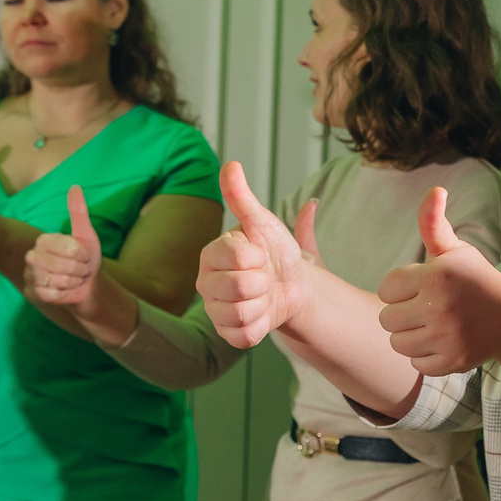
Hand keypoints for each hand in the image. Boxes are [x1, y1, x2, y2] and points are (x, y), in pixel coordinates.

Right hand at [26, 186, 103, 304]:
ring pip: (57, 280)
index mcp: (43, 240)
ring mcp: (30, 275)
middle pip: (61, 265)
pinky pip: (52, 294)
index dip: (81, 254)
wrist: (88, 286)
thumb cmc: (86, 259)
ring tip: (73, 279)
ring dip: (73, 282)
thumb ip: (78, 211)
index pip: (68, 247)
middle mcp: (32, 256)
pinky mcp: (32, 293)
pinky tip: (65, 291)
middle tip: (79, 270)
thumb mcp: (85, 234)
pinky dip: (65, 294)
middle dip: (78, 269)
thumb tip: (75, 187)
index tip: (83, 255)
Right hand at [197, 160, 321, 348]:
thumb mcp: (263, 222)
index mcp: (211, 254)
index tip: (260, 254)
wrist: (295, 286)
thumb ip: (243, 197)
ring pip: (242, 312)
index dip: (258, 256)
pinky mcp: (227, 334)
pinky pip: (245, 335)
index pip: (237, 257)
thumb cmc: (277, 251)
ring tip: (262, 294)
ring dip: (263, 303)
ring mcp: (215, 311)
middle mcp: (206, 284)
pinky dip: (262, 325)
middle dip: (263, 281)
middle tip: (264, 276)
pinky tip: (261, 313)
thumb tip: (231, 165)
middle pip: (240, 287)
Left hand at [376, 188, 500, 373]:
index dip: (402, 289)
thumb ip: (433, 223)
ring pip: (398, 343)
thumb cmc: (476, 280)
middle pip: (387, 318)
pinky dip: (426, 356)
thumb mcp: (455, 251)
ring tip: (433, 326)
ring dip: (411, 337)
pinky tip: (444, 343)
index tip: (423, 288)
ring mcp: (446, 336)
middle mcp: (439, 305)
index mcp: (436, 274)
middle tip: (427, 309)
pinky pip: (415, 363)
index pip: (387, 288)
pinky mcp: (452, 361)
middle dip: (403, 314)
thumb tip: (436, 190)